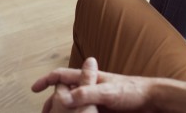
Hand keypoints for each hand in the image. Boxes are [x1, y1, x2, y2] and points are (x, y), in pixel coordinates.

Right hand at [33, 59, 158, 111]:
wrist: (150, 100)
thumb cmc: (132, 90)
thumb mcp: (107, 92)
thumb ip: (86, 93)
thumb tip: (62, 98)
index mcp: (90, 77)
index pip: (63, 75)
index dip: (48, 80)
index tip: (34, 89)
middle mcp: (90, 86)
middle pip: (65, 91)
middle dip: (52, 101)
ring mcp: (96, 98)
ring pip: (72, 104)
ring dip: (62, 111)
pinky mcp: (102, 109)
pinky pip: (83, 112)